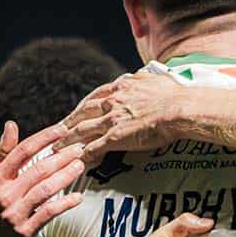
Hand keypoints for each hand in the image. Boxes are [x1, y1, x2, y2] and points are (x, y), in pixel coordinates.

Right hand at [0, 121, 83, 236]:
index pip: (22, 151)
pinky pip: (48, 213)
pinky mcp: (23, 231)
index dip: (44, 138)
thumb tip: (11, 125)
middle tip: (78, 148)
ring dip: (65, 176)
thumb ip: (1, 153)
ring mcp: (13, 214)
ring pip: (45, 189)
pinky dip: (65, 203)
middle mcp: (3, 195)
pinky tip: (77, 197)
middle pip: (38, 169)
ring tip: (79, 166)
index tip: (62, 130)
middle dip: (62, 156)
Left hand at [58, 73, 186, 164]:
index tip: (77, 112)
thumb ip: (142, 78)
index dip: (83, 106)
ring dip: (67, 140)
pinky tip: (77, 161)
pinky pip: (94, 148)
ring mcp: (112, 120)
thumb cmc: (173, 94)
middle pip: (82, 113)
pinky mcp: (115, 137)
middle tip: (57, 131)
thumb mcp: (153, 79)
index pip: (95, 97)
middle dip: (68, 123)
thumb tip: (141, 75)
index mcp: (120, 88)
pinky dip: (83, 155)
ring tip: (57, 148)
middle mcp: (111, 102)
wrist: (178, 108)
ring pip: (82, 130)